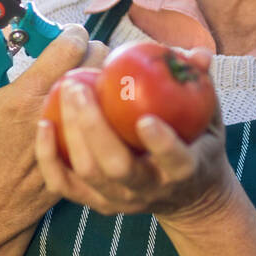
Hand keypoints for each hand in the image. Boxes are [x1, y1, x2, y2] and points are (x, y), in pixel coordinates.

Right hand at [0, 23, 109, 239]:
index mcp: (28, 92)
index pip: (69, 46)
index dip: (73, 32)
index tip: (70, 33)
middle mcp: (56, 107)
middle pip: (97, 59)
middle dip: (93, 48)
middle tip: (84, 51)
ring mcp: (76, 127)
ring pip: (108, 84)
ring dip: (104, 73)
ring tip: (92, 75)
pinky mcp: (88, 144)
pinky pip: (112, 113)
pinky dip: (110, 101)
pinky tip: (100, 100)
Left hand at [34, 46, 236, 228]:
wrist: (188, 197)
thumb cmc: (197, 145)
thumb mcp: (210, 119)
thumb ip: (203, 86)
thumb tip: (198, 53)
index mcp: (185, 170)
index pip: (175, 161)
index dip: (161, 143)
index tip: (145, 119)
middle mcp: (150, 190)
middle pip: (117, 167)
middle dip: (94, 127)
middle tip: (79, 86)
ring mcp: (120, 200)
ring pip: (88, 173)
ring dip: (71, 132)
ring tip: (64, 91)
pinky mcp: (96, 202)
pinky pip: (64, 185)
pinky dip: (50, 157)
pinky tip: (44, 124)